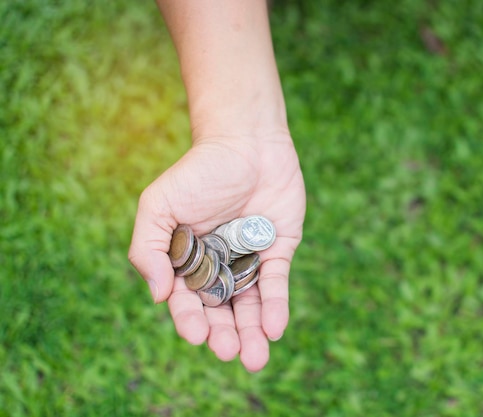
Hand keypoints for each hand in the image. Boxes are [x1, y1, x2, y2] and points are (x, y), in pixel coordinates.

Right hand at [128, 131, 304, 371]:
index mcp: (187, 259)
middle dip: (225, 335)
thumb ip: (149, 248)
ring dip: (252, 332)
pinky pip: (276, 283)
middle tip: (230, 353)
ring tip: (255, 358)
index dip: (191, 319)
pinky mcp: (278, 250)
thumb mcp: (159, 204)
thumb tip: (159, 297)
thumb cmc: (199, 170)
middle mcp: (218, 264)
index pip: (187, 299)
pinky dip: (276, 306)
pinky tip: (274, 328)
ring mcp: (249, 259)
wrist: (247, 142)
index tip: (198, 335)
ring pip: (249, 303)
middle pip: (221, 309)